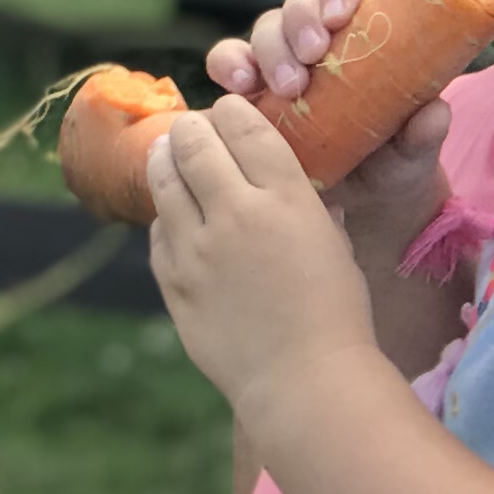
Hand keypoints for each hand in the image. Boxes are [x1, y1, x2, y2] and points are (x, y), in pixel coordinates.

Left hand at [145, 101, 373, 414]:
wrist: (305, 382)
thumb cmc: (335, 314)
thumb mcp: (333, 243)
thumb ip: (308, 204)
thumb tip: (291, 178)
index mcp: (286, 198)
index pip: (242, 124)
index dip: (231, 111)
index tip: (227, 112)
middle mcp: (236, 214)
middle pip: (193, 141)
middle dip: (191, 129)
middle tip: (193, 131)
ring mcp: (197, 248)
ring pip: (163, 178)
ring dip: (166, 161)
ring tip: (170, 158)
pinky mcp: (173, 281)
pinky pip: (158, 231)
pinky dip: (166, 216)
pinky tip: (176, 218)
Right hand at [206, 0, 453, 283]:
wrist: (360, 199)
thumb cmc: (394, 160)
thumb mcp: (414, 150)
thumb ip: (424, 132)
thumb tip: (434, 113)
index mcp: (368, 30)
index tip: (340, 15)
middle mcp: (322, 36)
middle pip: (302, 5)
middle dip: (300, 23)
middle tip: (311, 55)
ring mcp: (284, 57)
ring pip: (266, 29)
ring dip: (270, 49)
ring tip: (286, 86)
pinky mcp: (252, 85)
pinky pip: (230, 61)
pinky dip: (229, 65)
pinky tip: (237, 86)